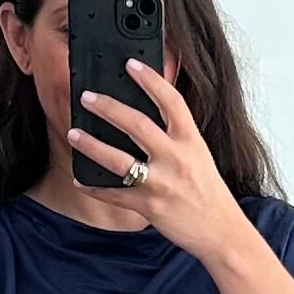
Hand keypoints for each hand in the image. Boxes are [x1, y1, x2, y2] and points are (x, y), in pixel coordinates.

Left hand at [68, 59, 245, 262]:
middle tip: (87, 97)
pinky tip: (81, 180)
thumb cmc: (207, 190)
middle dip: (108, 108)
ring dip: (92, 146)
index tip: (130, 64)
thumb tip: (153, 110)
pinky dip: (96, 188)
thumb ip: (177, 133)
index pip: (170, 100)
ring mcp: (161, 183)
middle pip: (137, 124)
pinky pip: (116, 195)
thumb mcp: (198, 153)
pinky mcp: (150, 207)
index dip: (150, 79)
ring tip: (74, 134)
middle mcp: (176, 158)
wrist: (220, 229)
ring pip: (119, 160)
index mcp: (190, 140)